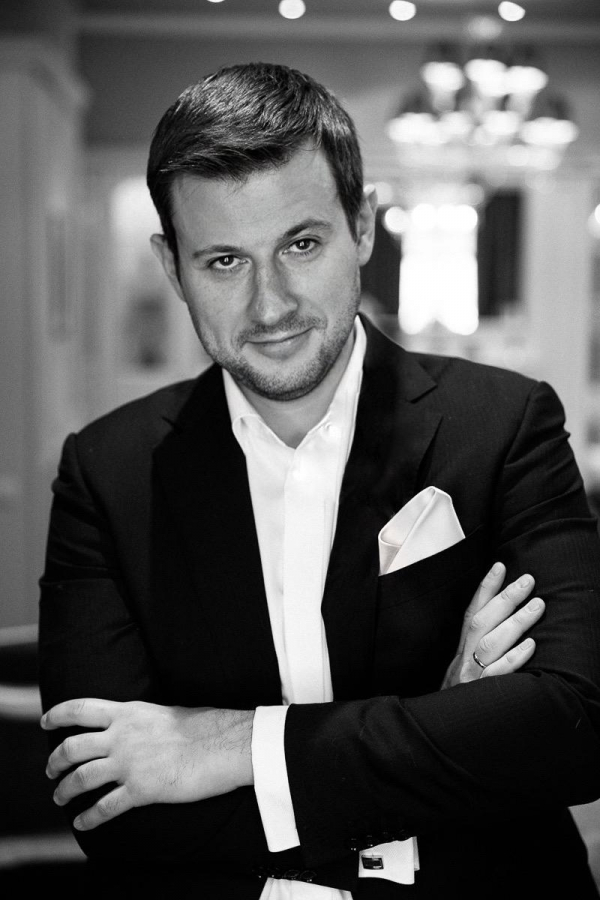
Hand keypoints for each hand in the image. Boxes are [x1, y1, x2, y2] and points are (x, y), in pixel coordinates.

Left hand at [41, 699, 253, 830]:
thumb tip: (135, 726)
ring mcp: (128, 763)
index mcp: (128, 711)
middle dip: (55, 761)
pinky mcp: (140, 790)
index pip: (80, 709)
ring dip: (64, 791)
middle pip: (72, 748)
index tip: (45, 721)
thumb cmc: (203, 726)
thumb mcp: (164, 711)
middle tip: (51, 770)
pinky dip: (88, 818)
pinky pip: (104, 807)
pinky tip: (82, 823)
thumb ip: (142, 719)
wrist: (223, 745)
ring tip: (60, 797)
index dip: (57, 715)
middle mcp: (121, 736)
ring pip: (81, 779)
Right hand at [441, 562, 543, 688]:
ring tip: (538, 605)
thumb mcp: (465, 671)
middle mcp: (463, 660)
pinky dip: (513, 659)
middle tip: (528, 580)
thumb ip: (479, 648)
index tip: (500, 565)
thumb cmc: (459, 700)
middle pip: (482, 622)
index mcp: (460, 651)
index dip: (485, 588)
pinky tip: (531, 646)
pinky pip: (497, 675)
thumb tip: (504, 622)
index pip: (472, 612)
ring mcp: (471, 677)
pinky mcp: (479, 695)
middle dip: (505, 598)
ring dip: (515, 622)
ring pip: (491, 643)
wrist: (440, 734)